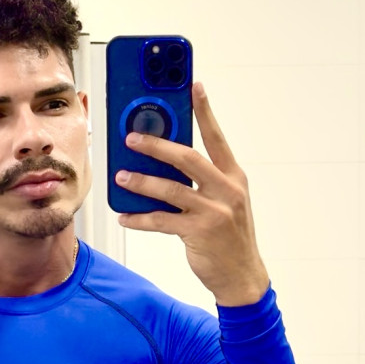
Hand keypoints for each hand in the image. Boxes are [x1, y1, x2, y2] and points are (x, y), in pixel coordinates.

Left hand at [115, 81, 270, 306]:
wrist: (242, 277)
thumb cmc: (230, 238)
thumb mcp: (226, 204)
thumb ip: (204, 183)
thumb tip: (167, 166)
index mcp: (234, 178)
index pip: (217, 138)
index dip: (205, 111)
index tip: (194, 86)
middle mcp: (226, 191)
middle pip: (187, 158)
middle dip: (157, 145)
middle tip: (132, 137)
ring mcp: (213, 212)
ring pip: (170, 189)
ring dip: (142, 181)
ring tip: (122, 176)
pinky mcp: (198, 233)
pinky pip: (161, 221)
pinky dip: (140, 219)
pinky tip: (125, 217)